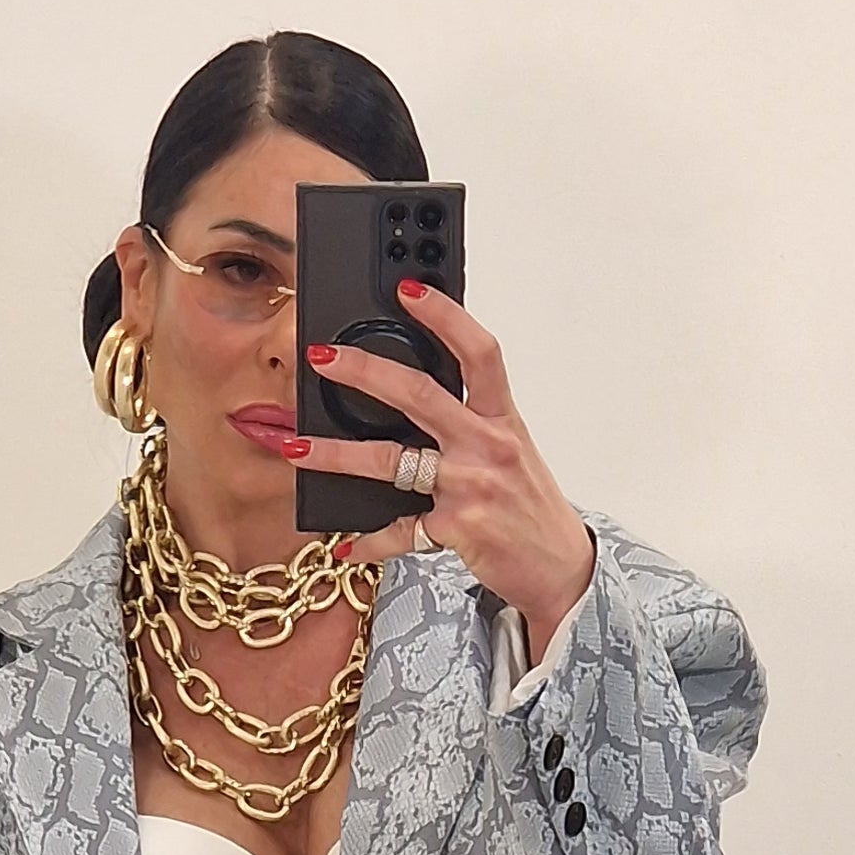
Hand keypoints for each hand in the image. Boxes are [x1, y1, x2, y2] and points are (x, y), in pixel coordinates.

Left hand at [288, 282, 596, 652]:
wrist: (560, 567)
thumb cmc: (528, 504)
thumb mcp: (509, 449)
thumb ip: (469, 419)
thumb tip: (411, 392)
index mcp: (502, 417)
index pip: (479, 352)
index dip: (444, 316)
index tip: (408, 288)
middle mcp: (487, 445)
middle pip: (418, 394)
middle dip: (363, 371)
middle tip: (321, 356)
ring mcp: (469, 487)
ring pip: (390, 460)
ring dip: (334, 454)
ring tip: (295, 447)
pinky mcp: (455, 529)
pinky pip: (399, 530)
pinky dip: (369, 540)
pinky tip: (346, 543)